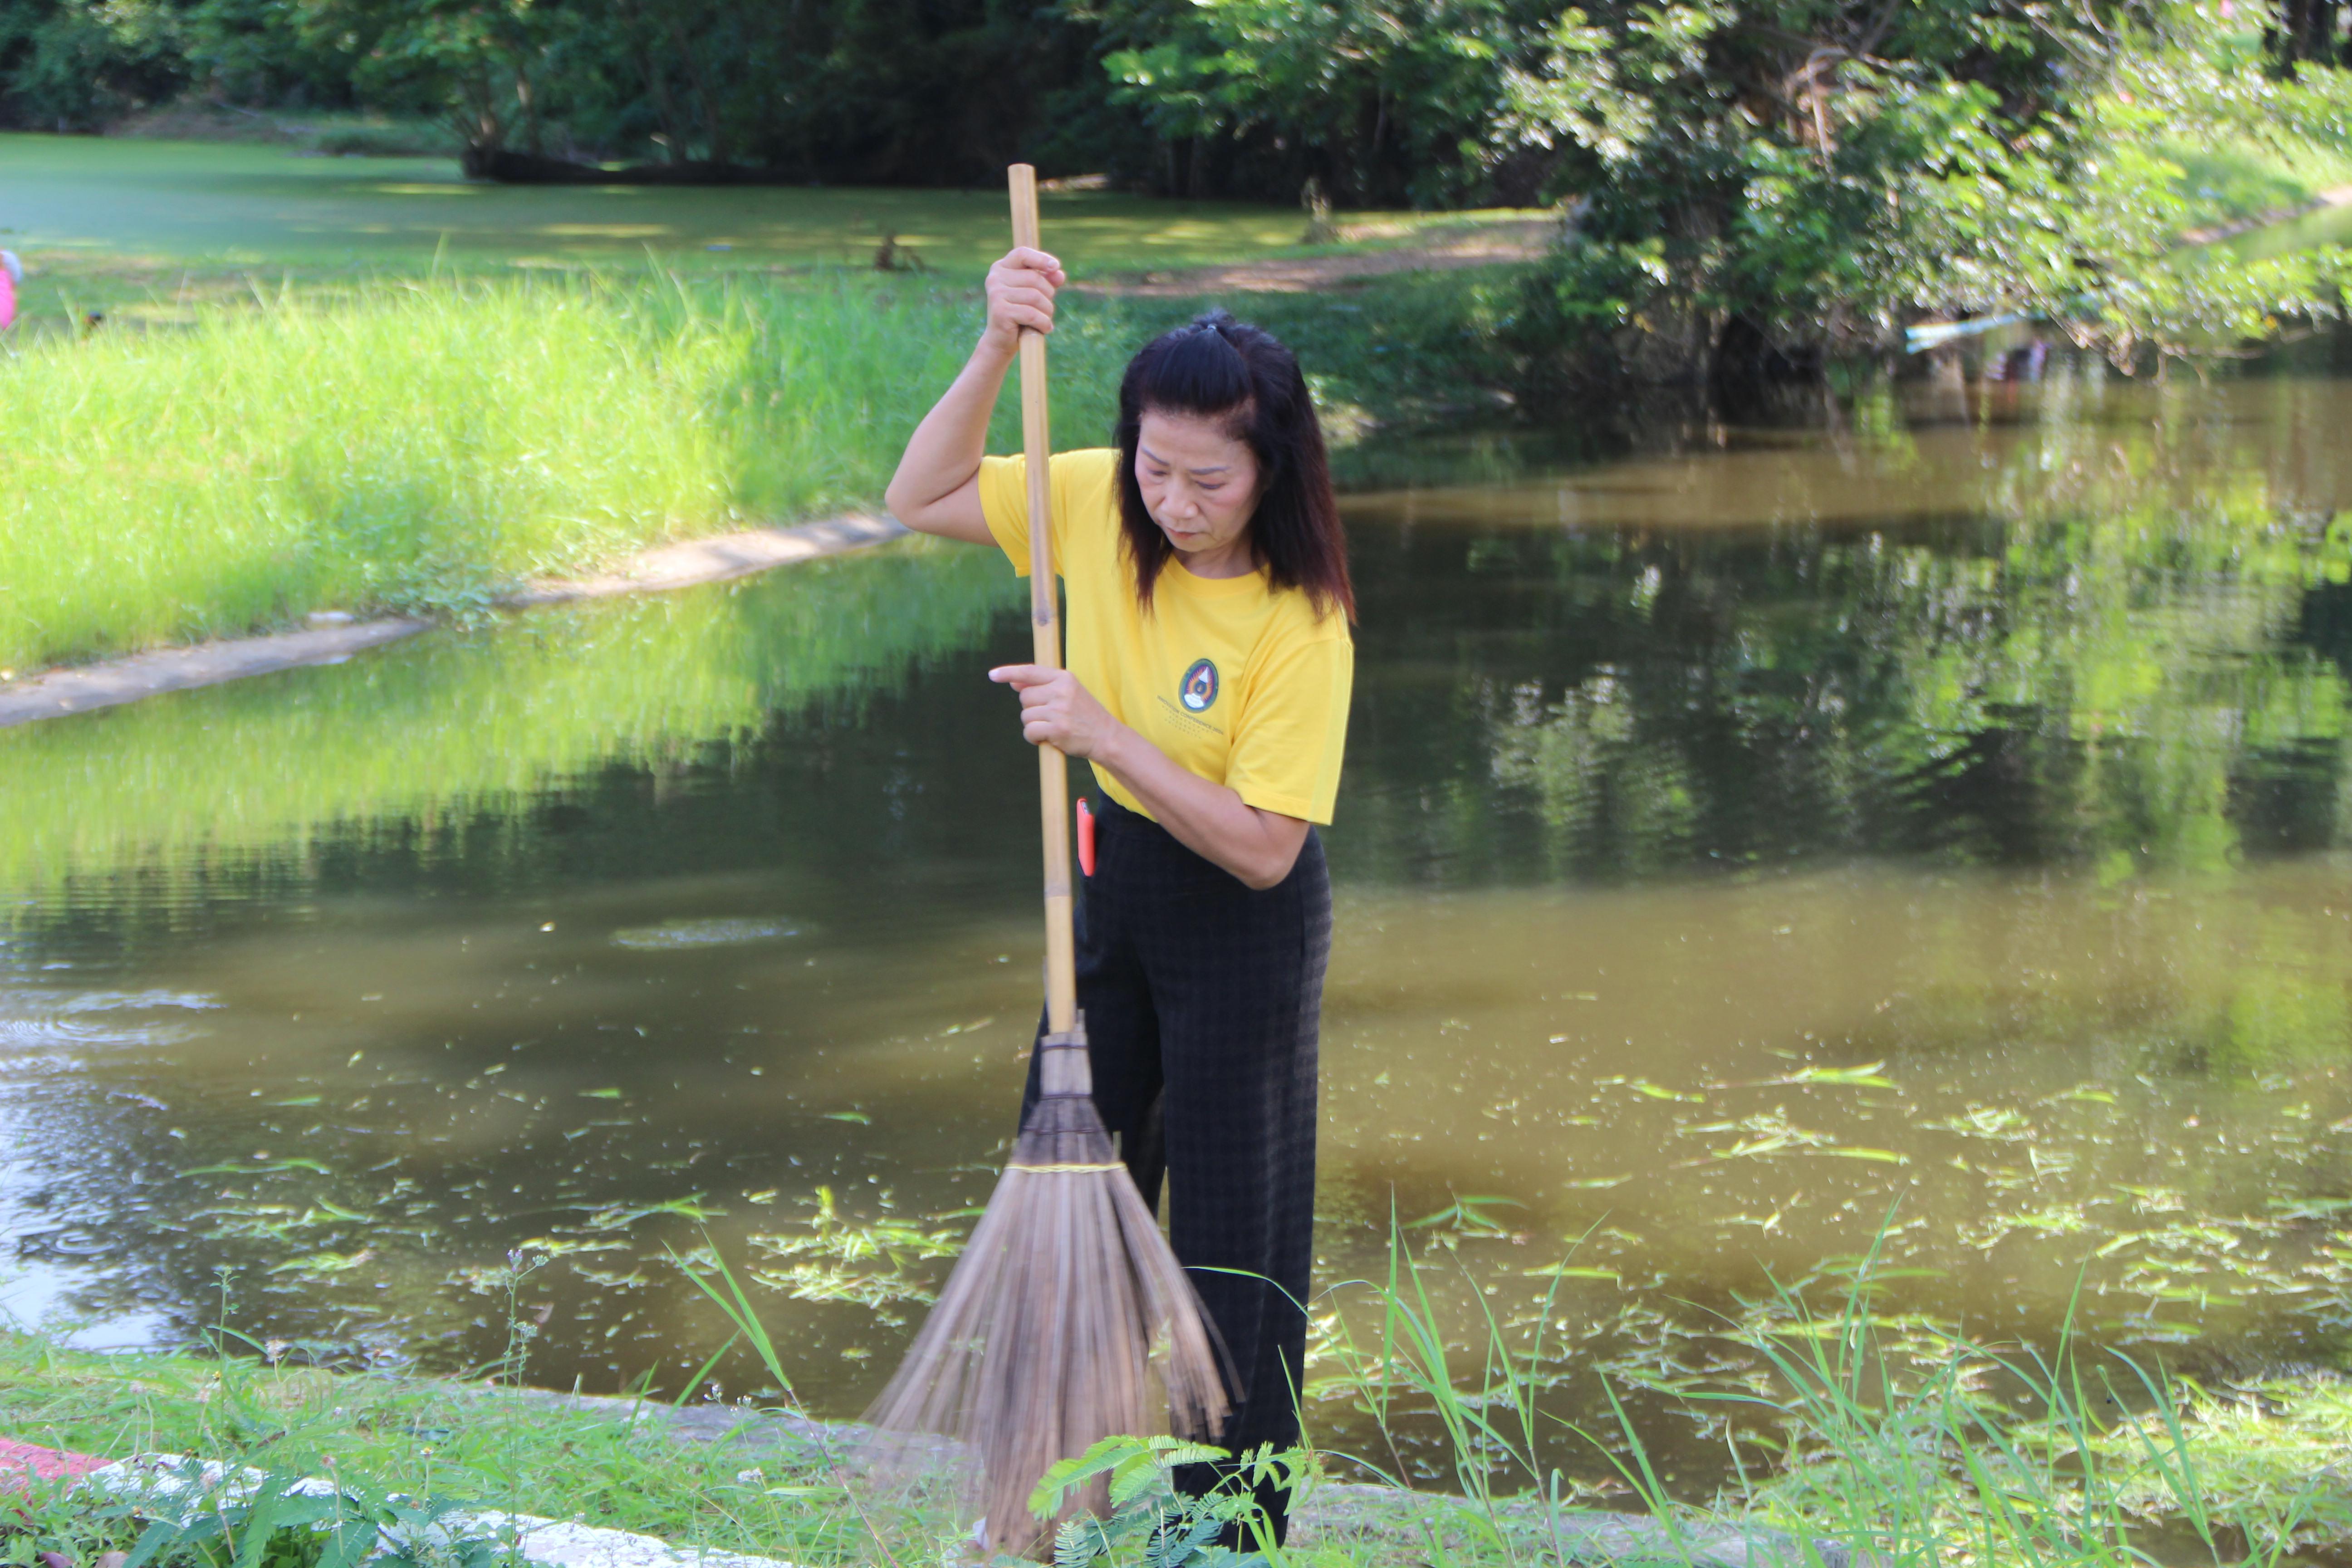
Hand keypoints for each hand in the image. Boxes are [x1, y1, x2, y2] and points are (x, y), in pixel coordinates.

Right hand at [981, 247, 1064, 356]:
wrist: (1001, 341)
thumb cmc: (1020, 314)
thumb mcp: (1035, 294)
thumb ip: (1047, 281)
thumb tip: (1059, 274)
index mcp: (1001, 268)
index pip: (1022, 254)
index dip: (1041, 258)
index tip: (1055, 267)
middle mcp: (995, 278)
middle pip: (1034, 278)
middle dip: (1048, 295)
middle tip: (1046, 309)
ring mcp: (996, 294)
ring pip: (1035, 297)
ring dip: (1047, 311)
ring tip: (1044, 320)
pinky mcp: (1000, 311)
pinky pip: (1032, 314)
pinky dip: (1043, 323)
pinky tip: (1045, 329)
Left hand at [990, 664, 1120, 758]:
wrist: (1106, 737)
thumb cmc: (1085, 716)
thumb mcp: (1069, 693)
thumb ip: (1043, 686)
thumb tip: (1013, 682)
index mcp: (1065, 678)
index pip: (1030, 672)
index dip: (1009, 673)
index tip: (993, 675)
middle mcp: (1061, 691)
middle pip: (1025, 697)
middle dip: (1031, 709)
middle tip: (1049, 716)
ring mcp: (1059, 710)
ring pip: (1026, 716)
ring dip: (1033, 725)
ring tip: (1051, 728)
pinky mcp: (1057, 729)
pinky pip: (1029, 731)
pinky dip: (1033, 738)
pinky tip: (1046, 739)